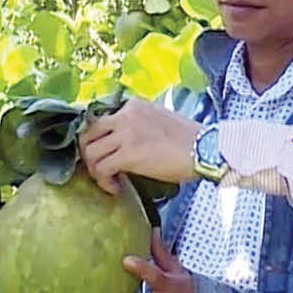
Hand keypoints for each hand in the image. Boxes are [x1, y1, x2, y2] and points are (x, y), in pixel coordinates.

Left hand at [78, 97, 201, 191]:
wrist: (204, 149)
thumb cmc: (187, 140)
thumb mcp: (157, 120)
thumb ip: (136, 124)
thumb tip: (121, 141)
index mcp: (132, 105)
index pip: (100, 119)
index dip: (97, 139)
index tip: (102, 153)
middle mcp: (125, 115)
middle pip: (88, 133)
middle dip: (88, 153)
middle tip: (97, 168)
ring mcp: (125, 134)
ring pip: (90, 151)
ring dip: (94, 170)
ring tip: (108, 180)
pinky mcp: (129, 154)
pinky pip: (102, 168)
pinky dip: (104, 181)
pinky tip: (115, 187)